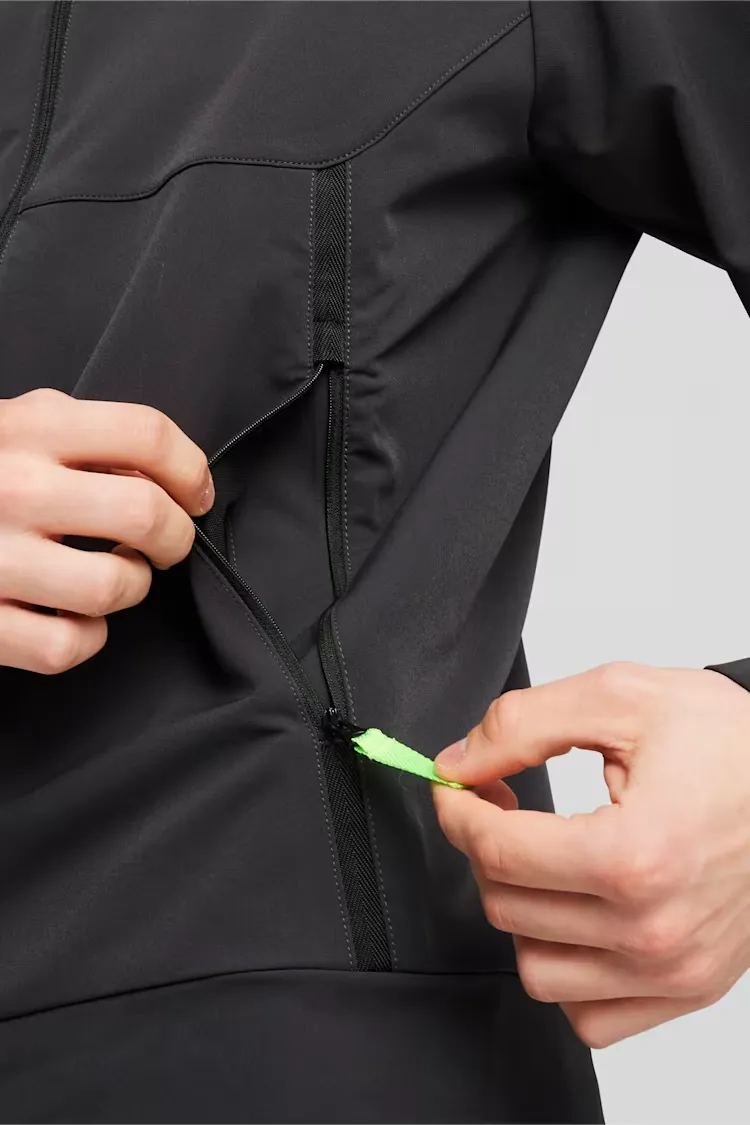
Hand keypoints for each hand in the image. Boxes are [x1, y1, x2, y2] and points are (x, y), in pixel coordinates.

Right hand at [0, 388, 212, 673]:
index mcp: (30, 428)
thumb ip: (85, 436)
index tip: (195, 495)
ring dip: (132, 587)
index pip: (147, 434)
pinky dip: (86, 638)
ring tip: (113, 577)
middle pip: (147, 514)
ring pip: (115, 586)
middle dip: (176, 537)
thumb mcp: (16, 426)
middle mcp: (15, 488)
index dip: (191, 469)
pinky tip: (72, 617)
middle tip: (166, 544)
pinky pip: (69, 645)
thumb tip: (170, 474)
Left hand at [433, 661, 749, 1047]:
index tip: (456, 787)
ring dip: (522, 910)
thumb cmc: (731, 742)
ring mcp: (674, 970)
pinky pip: (590, 1016)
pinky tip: (577, 913)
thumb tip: (460, 760)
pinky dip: (568, 970)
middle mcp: (654, 929)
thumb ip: (524, 725)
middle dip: (485, 847)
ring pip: (538, 971)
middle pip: (508, 907)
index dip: (458, 810)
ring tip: (544, 859)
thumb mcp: (623, 697)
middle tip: (501, 804)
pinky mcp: (689, 990)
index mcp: (636, 854)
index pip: (499, 851)